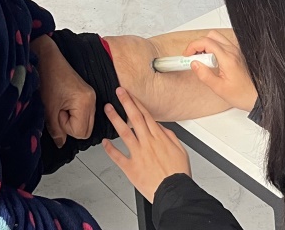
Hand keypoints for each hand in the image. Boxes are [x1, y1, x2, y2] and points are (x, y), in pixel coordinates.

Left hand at [35, 37, 96, 145]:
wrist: (46, 57)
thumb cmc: (47, 77)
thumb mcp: (48, 108)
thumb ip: (55, 129)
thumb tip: (60, 143)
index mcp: (86, 102)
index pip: (81, 132)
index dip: (66, 127)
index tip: (57, 113)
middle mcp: (92, 99)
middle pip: (86, 130)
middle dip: (70, 126)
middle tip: (58, 111)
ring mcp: (91, 96)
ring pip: (85, 122)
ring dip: (71, 119)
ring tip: (60, 105)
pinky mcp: (86, 93)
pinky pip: (83, 113)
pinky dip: (73, 113)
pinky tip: (63, 103)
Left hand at [102, 87, 190, 202]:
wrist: (174, 191)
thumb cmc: (178, 174)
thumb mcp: (181, 150)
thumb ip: (170, 137)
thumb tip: (161, 128)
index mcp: (159, 138)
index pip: (146, 115)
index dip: (137, 103)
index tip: (130, 94)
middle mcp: (147, 143)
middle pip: (135, 118)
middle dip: (126, 102)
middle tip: (118, 92)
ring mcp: (138, 154)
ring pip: (124, 132)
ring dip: (115, 119)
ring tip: (108, 109)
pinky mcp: (131, 167)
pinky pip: (118, 156)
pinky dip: (110, 148)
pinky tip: (104, 141)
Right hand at [183, 30, 257, 111]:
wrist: (257, 97)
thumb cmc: (242, 94)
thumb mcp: (219, 88)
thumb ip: (205, 75)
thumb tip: (194, 64)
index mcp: (228, 58)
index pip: (206, 42)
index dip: (193, 46)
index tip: (186, 55)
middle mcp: (232, 51)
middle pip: (211, 36)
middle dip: (198, 44)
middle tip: (193, 57)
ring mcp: (236, 51)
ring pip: (217, 38)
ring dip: (206, 45)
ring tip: (202, 60)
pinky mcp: (237, 54)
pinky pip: (222, 44)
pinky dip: (213, 48)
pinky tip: (211, 61)